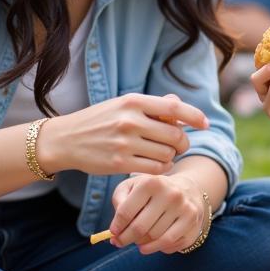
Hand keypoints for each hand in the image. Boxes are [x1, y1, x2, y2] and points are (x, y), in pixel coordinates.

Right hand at [39, 93, 206, 176]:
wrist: (65, 140)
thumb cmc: (100, 120)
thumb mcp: (123, 105)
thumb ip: (152, 105)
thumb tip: (179, 103)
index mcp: (133, 101)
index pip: (175, 107)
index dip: (195, 116)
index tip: (204, 124)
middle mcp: (130, 120)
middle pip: (175, 135)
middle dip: (183, 142)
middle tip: (179, 145)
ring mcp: (124, 143)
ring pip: (167, 154)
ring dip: (171, 156)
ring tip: (163, 154)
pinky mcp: (119, 163)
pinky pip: (155, 169)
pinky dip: (162, 168)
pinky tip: (157, 165)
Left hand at [108, 171, 205, 254]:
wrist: (187, 189)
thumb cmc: (153, 191)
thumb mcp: (133, 186)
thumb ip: (119, 201)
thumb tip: (116, 229)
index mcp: (152, 183)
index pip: (126, 212)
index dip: (116, 227)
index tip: (113, 233)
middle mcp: (171, 194)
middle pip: (139, 228)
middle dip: (126, 239)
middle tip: (120, 242)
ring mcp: (184, 208)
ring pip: (154, 238)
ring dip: (142, 243)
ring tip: (138, 239)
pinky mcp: (193, 222)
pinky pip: (169, 244)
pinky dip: (157, 248)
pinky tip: (152, 244)